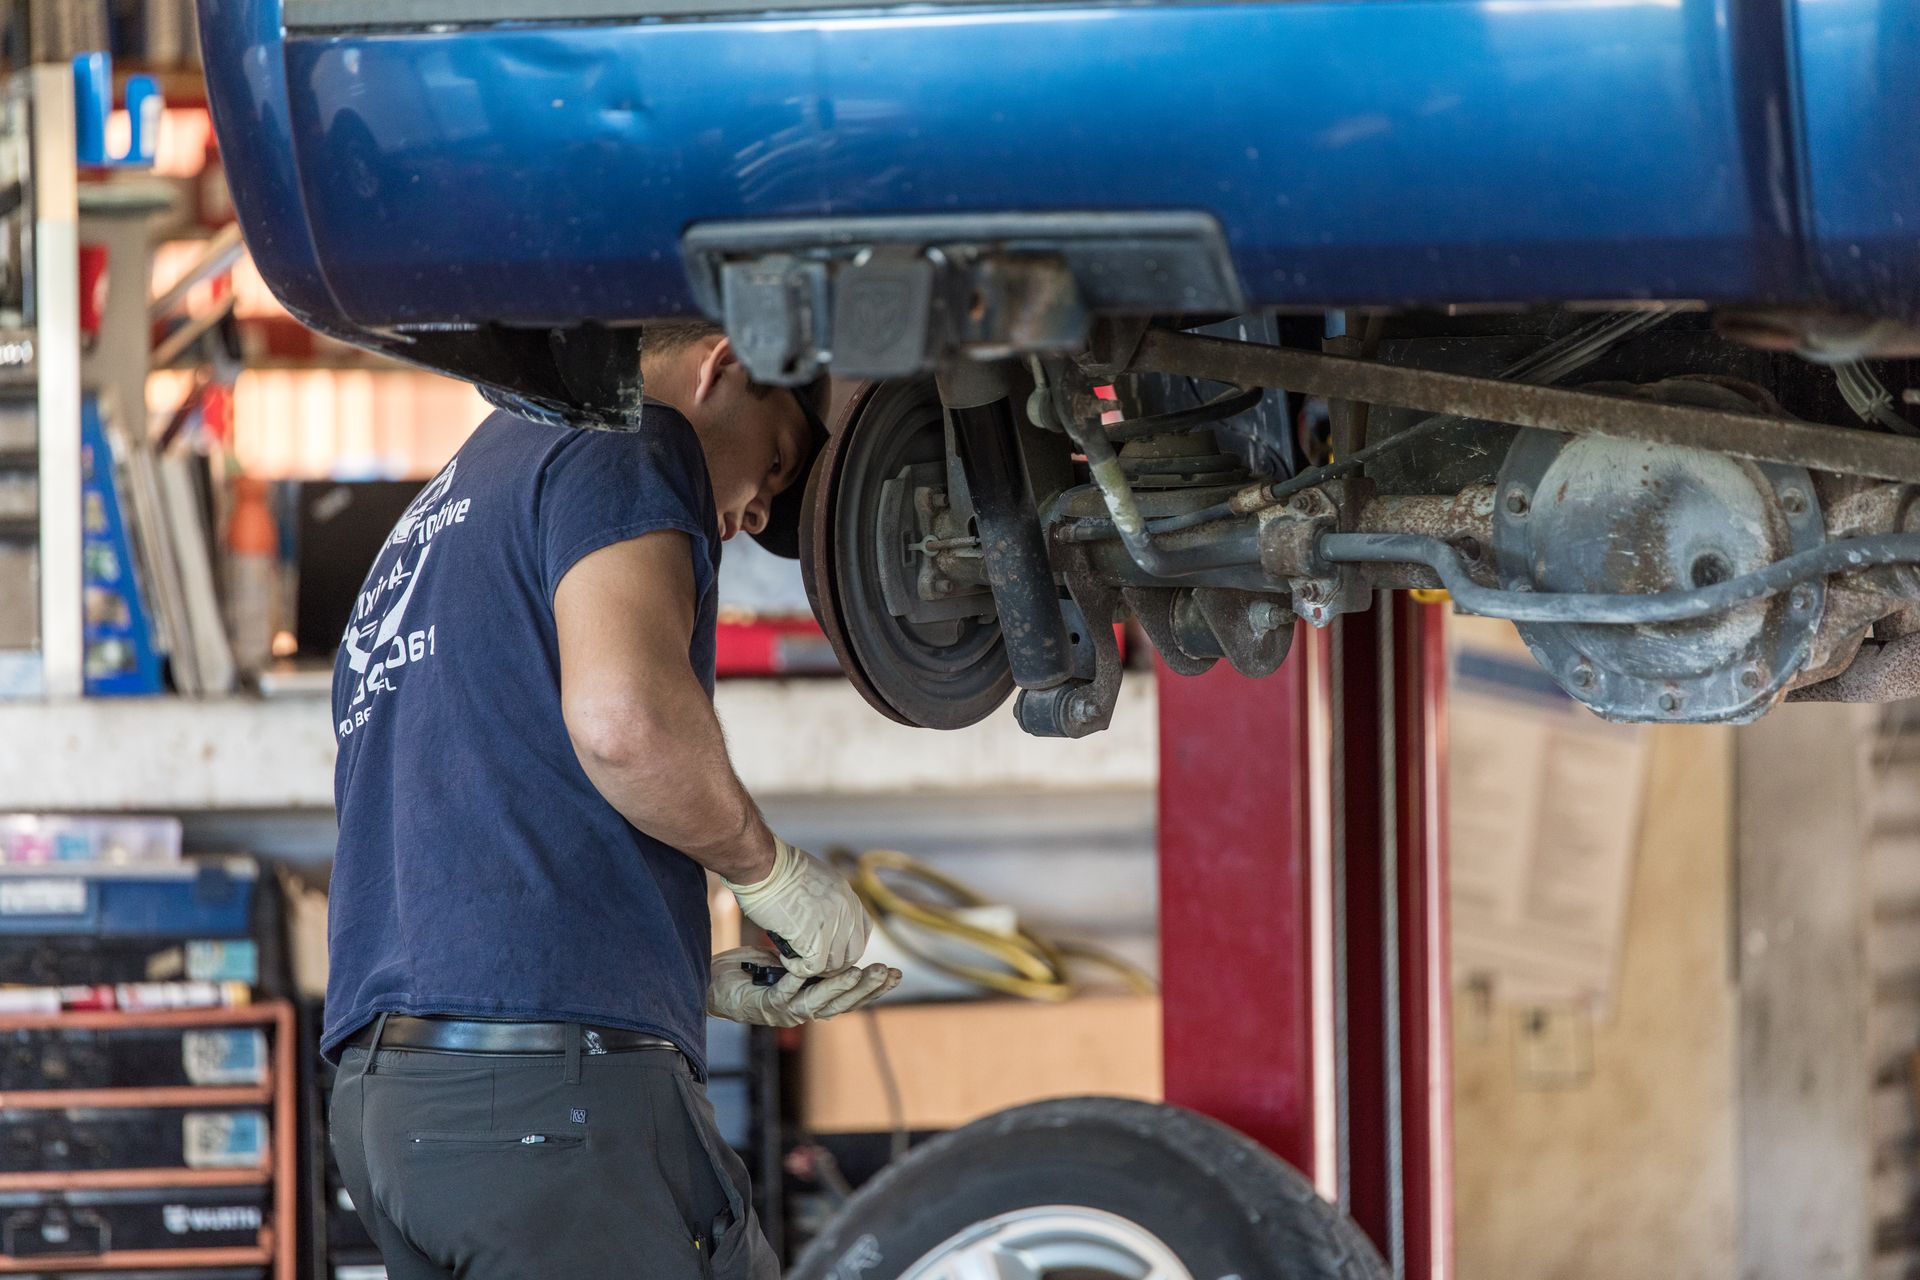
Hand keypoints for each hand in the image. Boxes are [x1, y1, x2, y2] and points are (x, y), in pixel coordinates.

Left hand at [705, 947, 900, 1026]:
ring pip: (820, 1003)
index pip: (853, 998)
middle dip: (867, 989)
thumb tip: (841, 940)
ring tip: (859, 972)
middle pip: (843, 1004)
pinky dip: (800, 982)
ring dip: (840, 988)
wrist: (716, 983)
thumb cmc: (752, 971)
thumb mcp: (791, 960)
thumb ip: (814, 957)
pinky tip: (813, 969)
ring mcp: (785, 1011)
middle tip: (886, 972)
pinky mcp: (766, 1005)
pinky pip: (788, 993)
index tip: (895, 974)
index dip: (874, 989)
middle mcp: (803, 1011)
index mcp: (814, 1000)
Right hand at [722, 837, 870, 976]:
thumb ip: (826, 900)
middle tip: (810, 962)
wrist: (763, 865)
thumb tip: (820, 917)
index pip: (863, 931)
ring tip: (793, 958)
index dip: (846, 946)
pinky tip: (784, 957)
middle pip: (853, 953)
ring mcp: (833, 924)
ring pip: (833, 964)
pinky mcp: (814, 938)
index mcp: (848, 896)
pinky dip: (798, 968)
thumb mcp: (815, 879)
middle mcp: (847, 911)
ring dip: (813, 967)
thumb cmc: (777, 868)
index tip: (830, 950)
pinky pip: (813, 968)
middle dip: (832, 963)